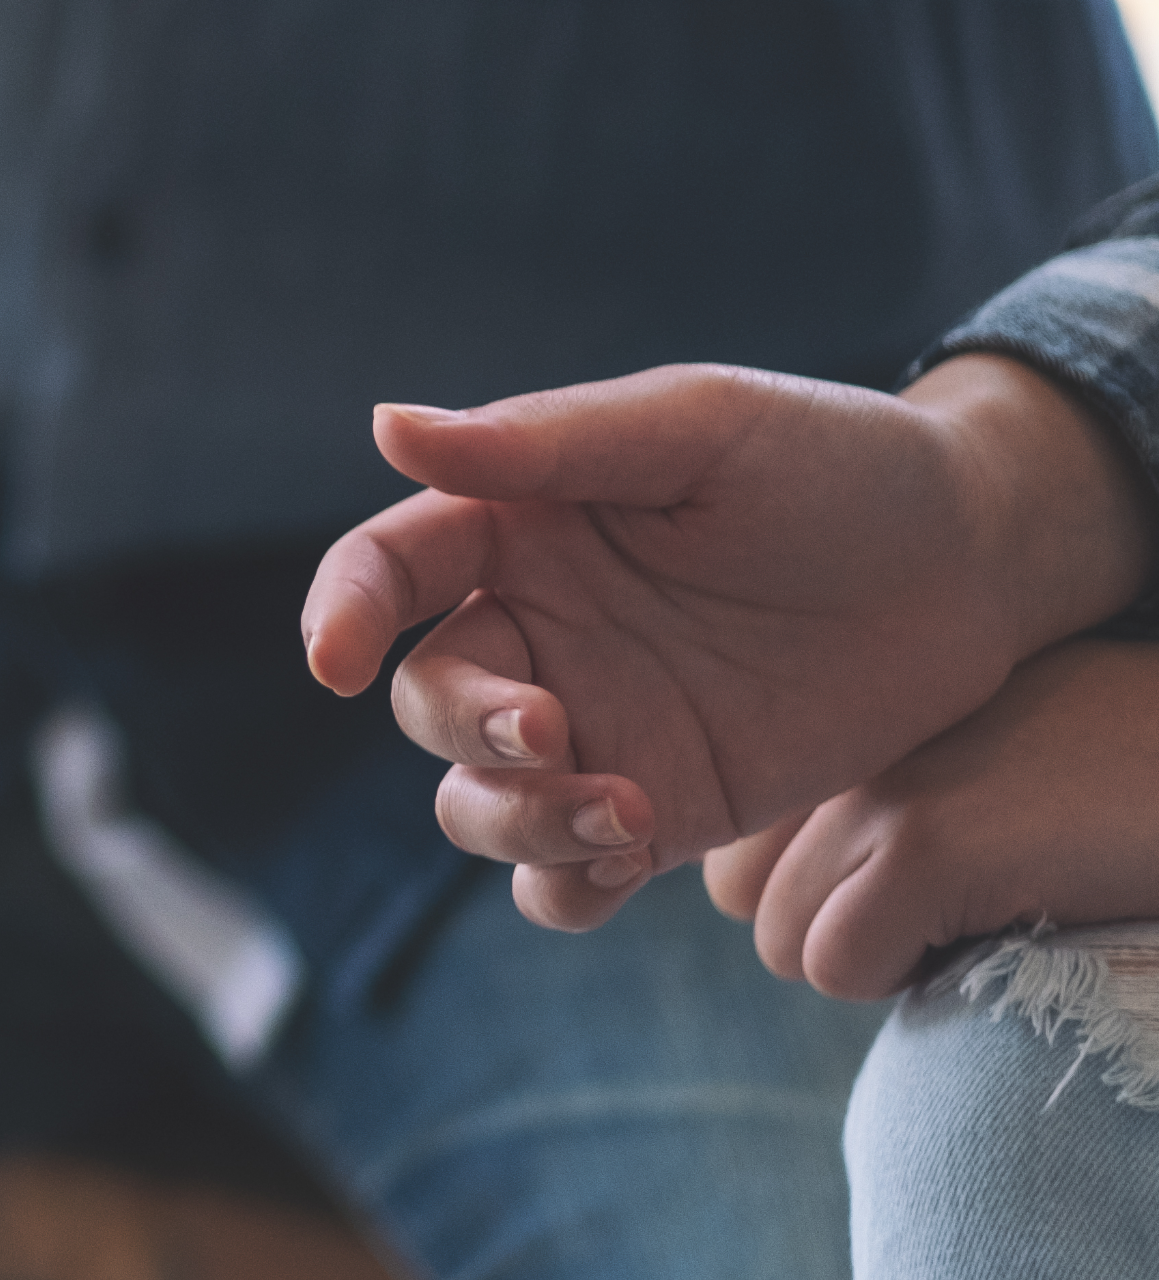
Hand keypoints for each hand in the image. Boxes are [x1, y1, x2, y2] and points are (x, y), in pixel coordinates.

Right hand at [300, 357, 1149, 932]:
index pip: (387, 571)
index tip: (337, 662)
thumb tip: (386, 429)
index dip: (341, 613)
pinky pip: (563, 879)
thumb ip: (544, 442)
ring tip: (621, 815)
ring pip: (477, 805)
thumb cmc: (835, 464)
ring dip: (513, 821)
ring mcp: (594, 731)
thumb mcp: (696, 430)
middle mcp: (538, 635)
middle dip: (469, 733)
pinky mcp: (661, 810)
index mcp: (519, 530)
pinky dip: (562, 884)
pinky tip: (628, 857)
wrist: (976, 563)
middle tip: (557, 734)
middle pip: (427, 705)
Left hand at [707, 641, 1158, 999]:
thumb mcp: (963, 756)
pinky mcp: (924, 847)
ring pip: (784, 944)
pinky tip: (996, 927)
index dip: (812, 890)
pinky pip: (837, 967)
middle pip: (742, 900)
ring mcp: (874, 789)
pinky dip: (908, 980)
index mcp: (839, 715)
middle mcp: (837, 737)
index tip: (907, 880)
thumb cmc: (1108, 773)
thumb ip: (867, 794)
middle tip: (947, 904)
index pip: (731, 845)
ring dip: (876, 959)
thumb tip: (762, 890)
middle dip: (835, 930)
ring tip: (980, 909)